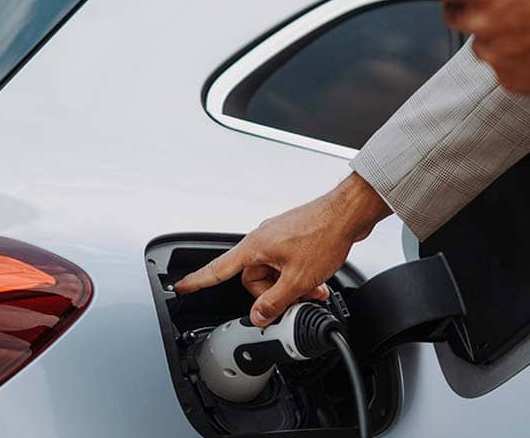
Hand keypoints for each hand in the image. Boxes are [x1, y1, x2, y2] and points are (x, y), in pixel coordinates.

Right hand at [173, 173, 391, 326]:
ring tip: (313, 290)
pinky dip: (299, 275)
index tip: (181, 287)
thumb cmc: (323, 234)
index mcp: (255, 247)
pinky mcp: (294, 238)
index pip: (218, 269)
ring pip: (274, 273)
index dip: (198, 280)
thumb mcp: (297, 280)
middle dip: (272, 294)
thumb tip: (259, 316)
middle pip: (253, 279)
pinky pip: (287, 264)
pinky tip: (317, 280)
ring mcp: (279, 237)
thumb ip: (274, 302)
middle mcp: (263, 239)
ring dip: (291, 286)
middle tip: (293, 300)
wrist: (349, 213)